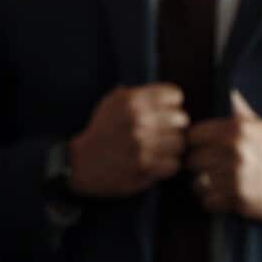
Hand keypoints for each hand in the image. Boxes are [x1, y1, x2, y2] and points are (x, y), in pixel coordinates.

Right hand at [68, 84, 188, 197]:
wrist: (80, 161)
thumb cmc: (101, 131)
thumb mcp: (111, 103)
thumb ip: (137, 95)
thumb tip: (167, 95)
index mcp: (131, 100)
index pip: (174, 95)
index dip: (170, 105)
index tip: (162, 113)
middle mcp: (138, 119)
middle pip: (181, 120)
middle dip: (172, 127)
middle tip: (161, 134)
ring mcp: (142, 144)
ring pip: (180, 143)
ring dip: (171, 148)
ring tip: (157, 149)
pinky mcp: (144, 166)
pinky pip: (174, 164)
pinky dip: (166, 165)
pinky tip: (154, 163)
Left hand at [187, 92, 261, 222]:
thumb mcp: (261, 127)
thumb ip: (239, 110)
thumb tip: (227, 90)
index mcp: (237, 129)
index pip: (193, 135)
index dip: (194, 144)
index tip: (200, 149)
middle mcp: (236, 150)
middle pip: (191, 160)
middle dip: (197, 166)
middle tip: (208, 169)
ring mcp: (237, 175)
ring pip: (196, 182)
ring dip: (203, 185)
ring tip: (215, 183)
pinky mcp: (239, 198)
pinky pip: (207, 201)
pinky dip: (212, 202)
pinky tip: (223, 196)